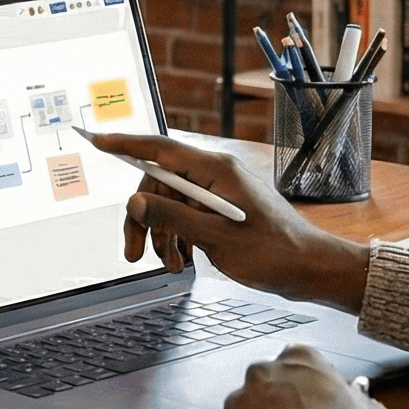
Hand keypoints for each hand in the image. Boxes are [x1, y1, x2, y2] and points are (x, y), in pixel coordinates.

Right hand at [88, 132, 371, 311]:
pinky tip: (182, 261)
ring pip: (170, 203)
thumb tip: (136, 202)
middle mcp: (216, 174)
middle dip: (143, 218)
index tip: (97, 139)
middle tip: (133, 253)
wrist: (311, 269)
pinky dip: (178, 237)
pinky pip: (187, 214)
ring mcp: (220, 190)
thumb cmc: (274, 254)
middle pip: (159, 183)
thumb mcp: (216, 239)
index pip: (161, 148)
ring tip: (171, 265)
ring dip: (161, 234)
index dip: (125, 144)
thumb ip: (172, 218)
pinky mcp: (224, 207)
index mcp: (216, 170)